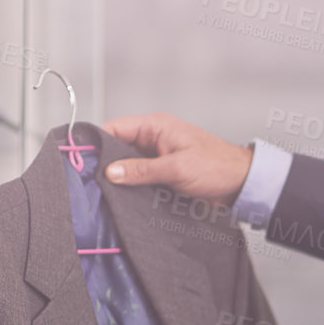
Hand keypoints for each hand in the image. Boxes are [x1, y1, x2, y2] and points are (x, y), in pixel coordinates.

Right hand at [101, 112, 253, 204]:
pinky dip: (132, 186)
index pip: (115, 128)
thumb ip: (142, 170)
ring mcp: (157, 156)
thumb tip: (111, 172)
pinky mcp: (162, 173)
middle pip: (117, 147)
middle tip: (91, 181)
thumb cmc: (217, 167)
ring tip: (104, 192)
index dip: (97, 142)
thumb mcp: (176, 168)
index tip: (82, 159)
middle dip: (106, 163)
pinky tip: (123, 198)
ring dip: (119, 177)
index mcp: (156, 126)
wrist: (241, 184)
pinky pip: (139, 177)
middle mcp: (154, 138)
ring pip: (127, 165)